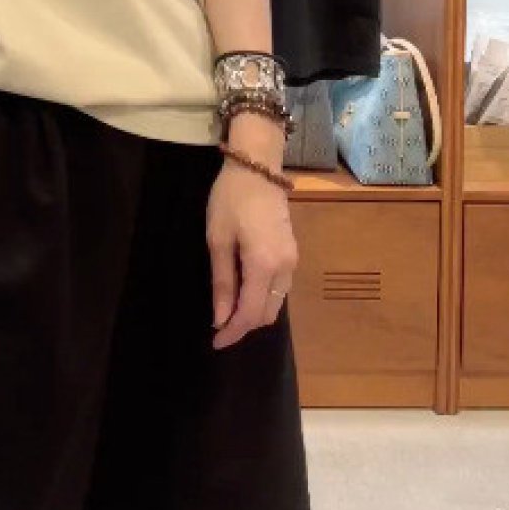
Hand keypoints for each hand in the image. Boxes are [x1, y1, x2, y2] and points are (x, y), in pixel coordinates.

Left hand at [206, 159, 297, 350]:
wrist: (258, 167)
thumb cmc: (230, 199)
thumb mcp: (218, 239)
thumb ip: (222, 282)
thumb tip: (220, 319)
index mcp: (264, 265)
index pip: (250, 313)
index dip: (233, 332)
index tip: (215, 342)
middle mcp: (285, 269)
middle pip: (267, 314)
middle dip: (244, 326)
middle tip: (219, 327)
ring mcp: (293, 261)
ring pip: (276, 304)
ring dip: (254, 313)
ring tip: (228, 311)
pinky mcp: (293, 253)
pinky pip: (280, 289)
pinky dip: (263, 298)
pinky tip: (244, 292)